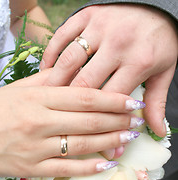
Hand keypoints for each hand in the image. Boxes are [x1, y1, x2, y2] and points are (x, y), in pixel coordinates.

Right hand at [0, 69, 142, 176]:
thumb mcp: (20, 89)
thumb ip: (49, 81)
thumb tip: (77, 73)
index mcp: (38, 98)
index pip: (85, 97)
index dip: (113, 99)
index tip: (132, 102)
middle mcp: (40, 122)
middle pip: (89, 120)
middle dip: (118, 120)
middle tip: (137, 120)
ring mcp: (37, 147)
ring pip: (82, 145)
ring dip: (110, 142)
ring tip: (129, 138)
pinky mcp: (33, 167)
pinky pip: (67, 168)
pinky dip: (90, 167)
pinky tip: (108, 163)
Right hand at [40, 4, 177, 136]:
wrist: (157, 4)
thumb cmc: (159, 41)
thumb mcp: (164, 72)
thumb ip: (157, 102)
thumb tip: (156, 130)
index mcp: (139, 61)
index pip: (112, 100)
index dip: (101, 123)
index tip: (90, 137)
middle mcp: (117, 44)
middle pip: (85, 84)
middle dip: (71, 107)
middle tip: (59, 122)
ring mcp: (99, 27)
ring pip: (69, 61)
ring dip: (55, 83)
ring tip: (48, 101)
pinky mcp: (86, 15)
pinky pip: (61, 36)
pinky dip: (50, 54)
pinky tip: (45, 71)